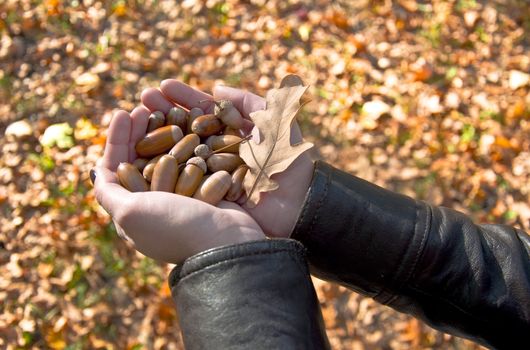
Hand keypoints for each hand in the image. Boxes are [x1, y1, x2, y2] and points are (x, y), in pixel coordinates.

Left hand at [93, 103, 264, 263]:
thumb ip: (109, 193)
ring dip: (165, 131)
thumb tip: (96, 173)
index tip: (124, 113)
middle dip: (141, 131)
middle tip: (145, 106)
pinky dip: (190, 141)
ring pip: (169, 155)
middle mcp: (157, 202)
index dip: (117, 139)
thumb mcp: (130, 213)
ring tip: (167, 109)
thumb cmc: (175, 227)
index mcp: (135, 210)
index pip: (117, 168)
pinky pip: (194, 160)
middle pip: (142, 158)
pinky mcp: (207, 189)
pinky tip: (190, 122)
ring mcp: (183, 195)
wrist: (225, 242)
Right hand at [141, 80, 313, 237]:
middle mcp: (217, 153)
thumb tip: (216, 89)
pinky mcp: (204, 196)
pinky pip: (179, 178)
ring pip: (178, 151)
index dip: (184, 98)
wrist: (297, 203)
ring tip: (135, 120)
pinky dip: (161, 166)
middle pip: (185, 128)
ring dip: (156, 136)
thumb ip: (247, 102)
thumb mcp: (274, 121)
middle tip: (142, 98)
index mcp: (232, 134)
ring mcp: (209, 174)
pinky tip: (142, 154)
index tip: (162, 86)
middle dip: (163, 112)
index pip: (203, 111)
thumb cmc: (288, 161)